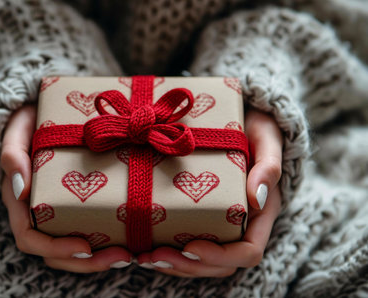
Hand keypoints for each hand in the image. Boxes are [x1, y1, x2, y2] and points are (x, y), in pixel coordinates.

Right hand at [0, 104, 132, 272]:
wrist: (42, 115)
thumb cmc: (28, 124)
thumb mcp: (17, 132)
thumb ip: (12, 155)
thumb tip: (21, 188)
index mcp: (20, 202)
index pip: (29, 237)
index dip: (54, 248)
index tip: (84, 246)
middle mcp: (37, 214)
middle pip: (55, 254)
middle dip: (85, 262)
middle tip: (121, 257)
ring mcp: (58, 212)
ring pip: (72, 250)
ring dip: (99, 260)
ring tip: (129, 255)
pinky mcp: (76, 206)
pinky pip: (88, 231)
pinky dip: (105, 242)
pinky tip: (130, 240)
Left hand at [136, 109, 282, 276]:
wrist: (240, 119)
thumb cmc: (255, 128)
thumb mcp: (266, 139)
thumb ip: (268, 166)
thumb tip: (258, 198)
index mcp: (261, 213)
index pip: (248, 251)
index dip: (220, 256)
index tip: (191, 246)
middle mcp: (242, 225)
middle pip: (220, 264)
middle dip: (188, 265)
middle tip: (155, 257)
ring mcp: (221, 224)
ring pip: (202, 261)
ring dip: (174, 265)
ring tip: (144, 258)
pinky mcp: (202, 217)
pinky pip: (188, 246)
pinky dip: (168, 253)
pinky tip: (144, 248)